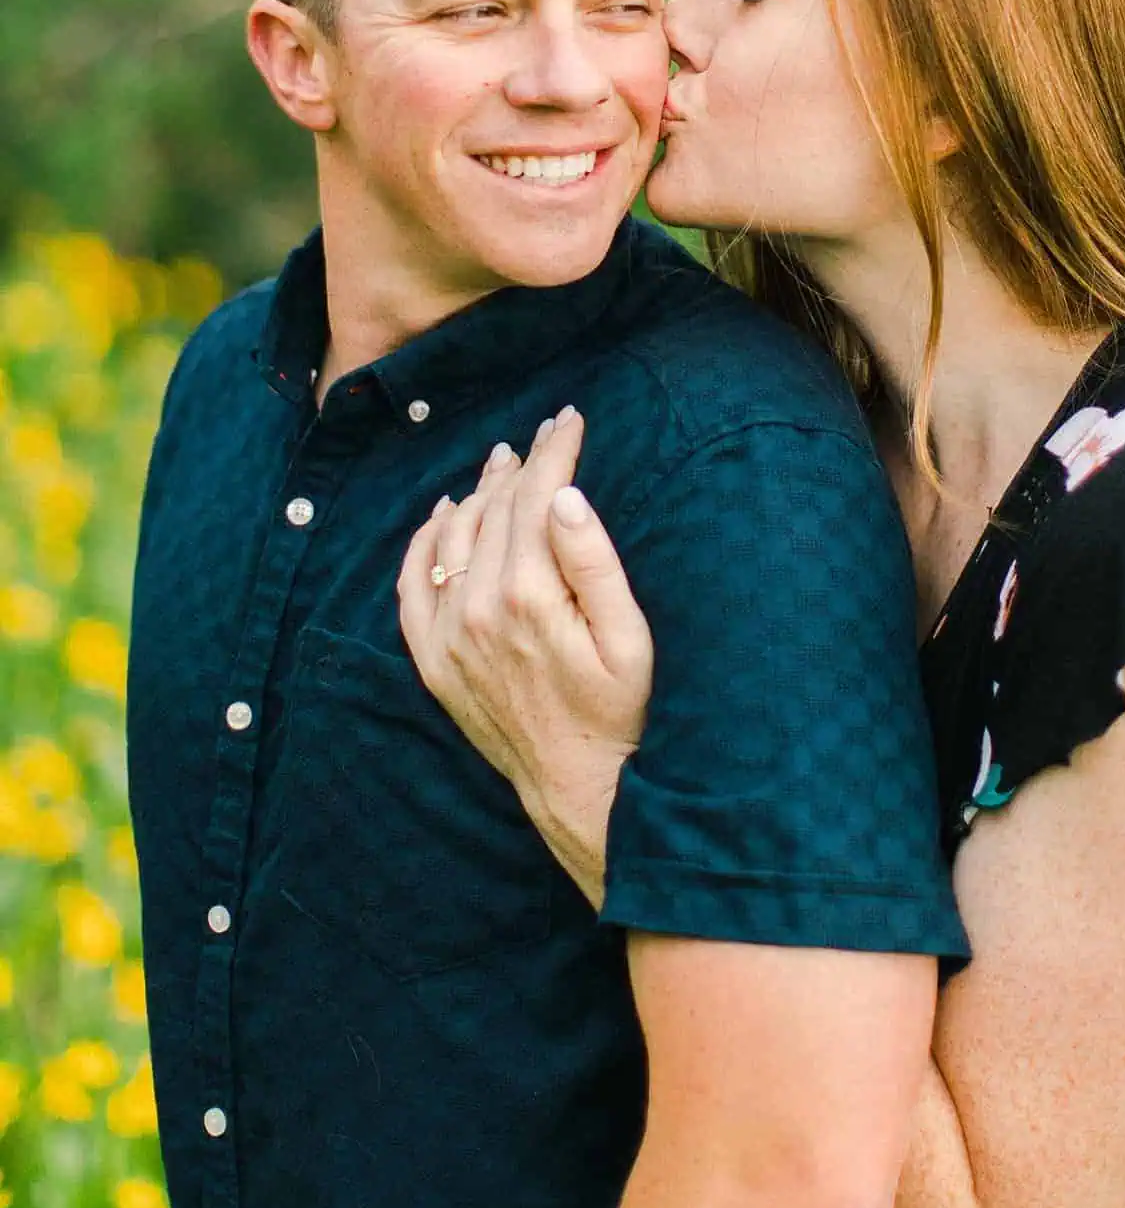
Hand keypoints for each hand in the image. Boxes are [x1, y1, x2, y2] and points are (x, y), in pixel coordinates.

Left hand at [398, 409, 654, 907]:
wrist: (579, 789)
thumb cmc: (620, 711)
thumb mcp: (629, 639)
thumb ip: (595, 565)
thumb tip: (566, 498)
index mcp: (530, 596)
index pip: (536, 497)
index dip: (555, 450)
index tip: (571, 418)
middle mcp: (477, 609)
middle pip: (494, 508)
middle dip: (524, 463)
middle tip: (546, 433)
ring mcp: (448, 635)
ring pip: (452, 534)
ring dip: (478, 492)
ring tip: (504, 464)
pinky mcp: (432, 660)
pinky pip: (412, 584)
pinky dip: (423, 540)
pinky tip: (442, 513)